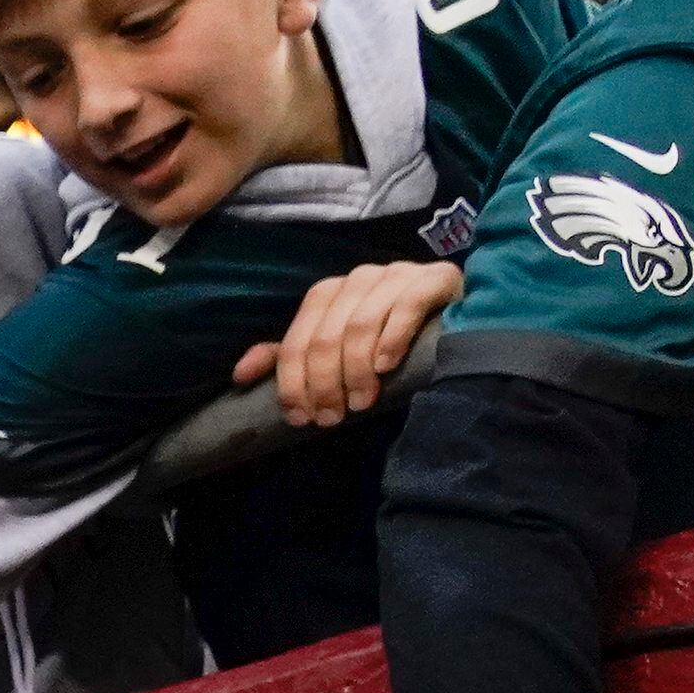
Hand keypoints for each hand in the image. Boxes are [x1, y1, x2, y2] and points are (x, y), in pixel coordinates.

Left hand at [236, 258, 458, 427]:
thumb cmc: (387, 338)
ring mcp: (396, 274)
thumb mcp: (334, 348)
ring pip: (360, 326)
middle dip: (324, 384)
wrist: (453, 314)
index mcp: (328, 293)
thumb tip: (240, 375)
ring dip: (356, 372)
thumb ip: (290, 357)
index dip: (293, 382)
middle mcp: (358, 278)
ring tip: (361, 403)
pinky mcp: (433, 278)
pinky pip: (404, 308)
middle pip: (327, 337)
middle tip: (333, 417)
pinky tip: (386, 367)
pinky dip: (390, 340)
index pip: (298, 339)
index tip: (300, 417)